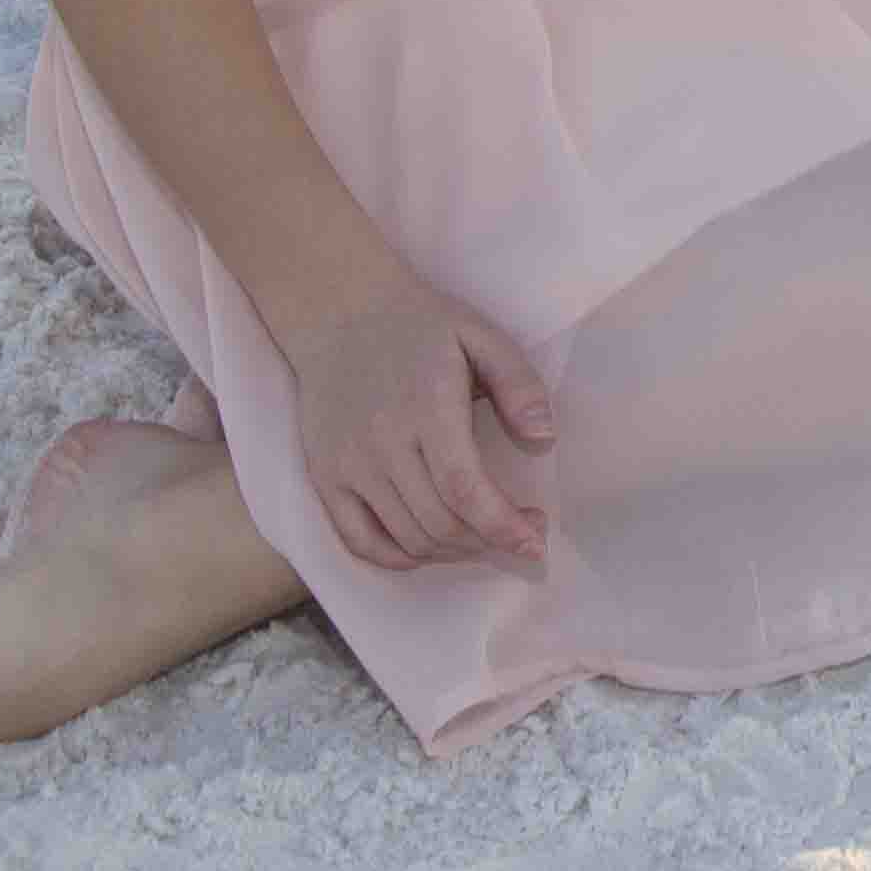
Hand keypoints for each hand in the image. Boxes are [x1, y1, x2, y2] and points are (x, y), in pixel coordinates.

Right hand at [286, 273, 555, 571]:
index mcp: (428, 408)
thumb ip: (518, 385)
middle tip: (522, 534)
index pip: (464, 488)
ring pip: (404, 537)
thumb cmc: (420, 325)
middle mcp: (383, 445)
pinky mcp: (325, 479)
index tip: (536, 541)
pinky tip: (430, 549)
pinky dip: (397, 557)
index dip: (501, 525)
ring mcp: (349, 467)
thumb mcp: (482, 336)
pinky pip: (358, 540)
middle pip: (438, 522)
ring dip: (452, 553)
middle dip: (489, 541)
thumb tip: (545, 438)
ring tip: (485, 538)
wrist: (340, 313)